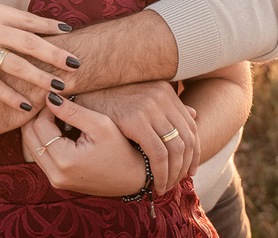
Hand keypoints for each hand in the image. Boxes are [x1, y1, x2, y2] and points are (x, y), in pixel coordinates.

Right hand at [0, 0, 79, 112]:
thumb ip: (2, 17)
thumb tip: (32, 24)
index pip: (27, 19)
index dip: (49, 26)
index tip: (69, 32)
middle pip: (29, 42)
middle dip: (55, 54)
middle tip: (76, 64)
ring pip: (17, 65)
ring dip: (41, 77)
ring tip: (60, 87)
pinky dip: (13, 96)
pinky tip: (28, 105)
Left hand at [20, 95, 145, 197]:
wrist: (133, 177)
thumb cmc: (121, 149)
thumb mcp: (100, 125)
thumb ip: (72, 111)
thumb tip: (48, 97)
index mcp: (65, 161)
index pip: (39, 125)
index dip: (46, 108)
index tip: (59, 98)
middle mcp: (55, 174)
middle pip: (28, 136)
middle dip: (38, 117)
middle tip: (54, 105)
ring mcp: (55, 180)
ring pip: (31, 146)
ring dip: (40, 129)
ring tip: (57, 116)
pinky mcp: (57, 181)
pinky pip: (40, 156)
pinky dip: (45, 141)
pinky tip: (60, 130)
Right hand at [75, 81, 197, 193]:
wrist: (82, 90)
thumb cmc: (109, 97)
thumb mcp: (141, 98)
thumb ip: (167, 107)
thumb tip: (194, 114)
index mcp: (165, 91)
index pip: (191, 126)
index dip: (194, 152)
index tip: (190, 170)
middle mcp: (161, 96)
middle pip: (187, 138)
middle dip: (186, 165)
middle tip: (179, 183)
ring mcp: (150, 107)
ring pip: (175, 149)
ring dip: (174, 173)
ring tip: (166, 186)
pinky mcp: (136, 120)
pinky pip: (158, 153)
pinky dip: (161, 172)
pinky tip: (156, 183)